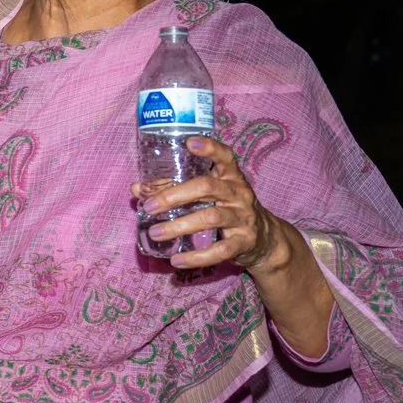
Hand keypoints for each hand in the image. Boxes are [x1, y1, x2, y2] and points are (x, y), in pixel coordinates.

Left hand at [139, 136, 301, 274]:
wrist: (265, 239)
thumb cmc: (227, 209)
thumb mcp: (207, 196)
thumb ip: (173, 188)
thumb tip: (137, 189)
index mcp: (230, 176)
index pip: (225, 156)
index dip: (209, 148)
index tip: (189, 142)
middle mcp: (238, 193)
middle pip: (207, 187)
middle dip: (175, 195)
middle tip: (150, 206)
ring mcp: (243, 218)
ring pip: (211, 218)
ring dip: (179, 226)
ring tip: (155, 232)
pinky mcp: (244, 242)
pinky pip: (220, 250)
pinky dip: (196, 257)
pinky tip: (176, 260)